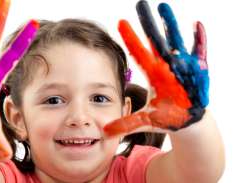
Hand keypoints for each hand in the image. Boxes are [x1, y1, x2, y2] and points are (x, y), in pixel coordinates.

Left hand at [104, 0, 208, 136]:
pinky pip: (199, 53)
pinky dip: (198, 40)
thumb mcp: (145, 120)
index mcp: (153, 75)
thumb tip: (105, 131)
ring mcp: (182, 67)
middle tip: (140, 4)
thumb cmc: (166, 117)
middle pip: (155, 41)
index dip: (130, 39)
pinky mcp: (198, 71)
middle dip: (148, 23)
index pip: (139, 53)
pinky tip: (196, 25)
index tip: (120, 23)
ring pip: (175, 42)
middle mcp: (166, 67)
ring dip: (170, 25)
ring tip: (163, 7)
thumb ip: (126, 124)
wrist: (187, 122)